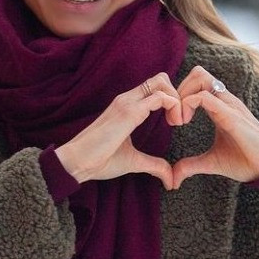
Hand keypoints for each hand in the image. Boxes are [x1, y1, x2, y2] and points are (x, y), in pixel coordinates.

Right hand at [55, 72, 181, 187]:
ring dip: (177, 99)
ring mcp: (128, 102)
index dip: (171, 100)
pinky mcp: (129, 112)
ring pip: (162, 82)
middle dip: (178, 94)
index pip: (155, 88)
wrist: (78, 162)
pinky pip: (159, 97)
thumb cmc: (100, 160)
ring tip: (178, 122)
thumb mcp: (133, 161)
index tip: (175, 123)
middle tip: (180, 120)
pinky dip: (174, 105)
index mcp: (128, 106)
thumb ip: (153, 165)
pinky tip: (174, 123)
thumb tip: (170, 179)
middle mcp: (128, 99)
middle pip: (161, 78)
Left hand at [168, 67, 258, 186]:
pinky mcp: (230, 115)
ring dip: (183, 94)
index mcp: (219, 107)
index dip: (180, 97)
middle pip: (198, 73)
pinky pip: (206, 97)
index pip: (197, 84)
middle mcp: (223, 100)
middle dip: (179, 90)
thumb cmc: (243, 161)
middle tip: (174, 117)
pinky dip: (188, 104)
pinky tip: (184, 123)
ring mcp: (228, 105)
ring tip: (180, 119)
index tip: (173, 121)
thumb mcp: (211, 162)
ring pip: (201, 77)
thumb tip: (174, 178)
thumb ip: (191, 165)